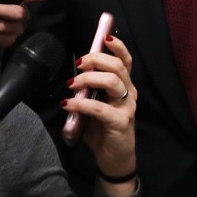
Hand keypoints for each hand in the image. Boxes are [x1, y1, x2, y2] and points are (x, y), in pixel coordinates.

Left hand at [62, 34, 136, 195]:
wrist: (113, 159)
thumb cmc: (102, 129)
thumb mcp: (95, 105)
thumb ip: (89, 90)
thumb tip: (73, 76)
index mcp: (125, 86)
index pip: (126, 61)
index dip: (118, 46)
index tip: (104, 37)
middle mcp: (130, 93)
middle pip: (118, 67)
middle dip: (96, 59)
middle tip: (78, 63)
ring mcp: (127, 108)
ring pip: (113, 82)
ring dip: (89, 78)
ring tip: (71, 83)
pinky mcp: (120, 122)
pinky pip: (100, 108)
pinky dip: (81, 103)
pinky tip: (67, 103)